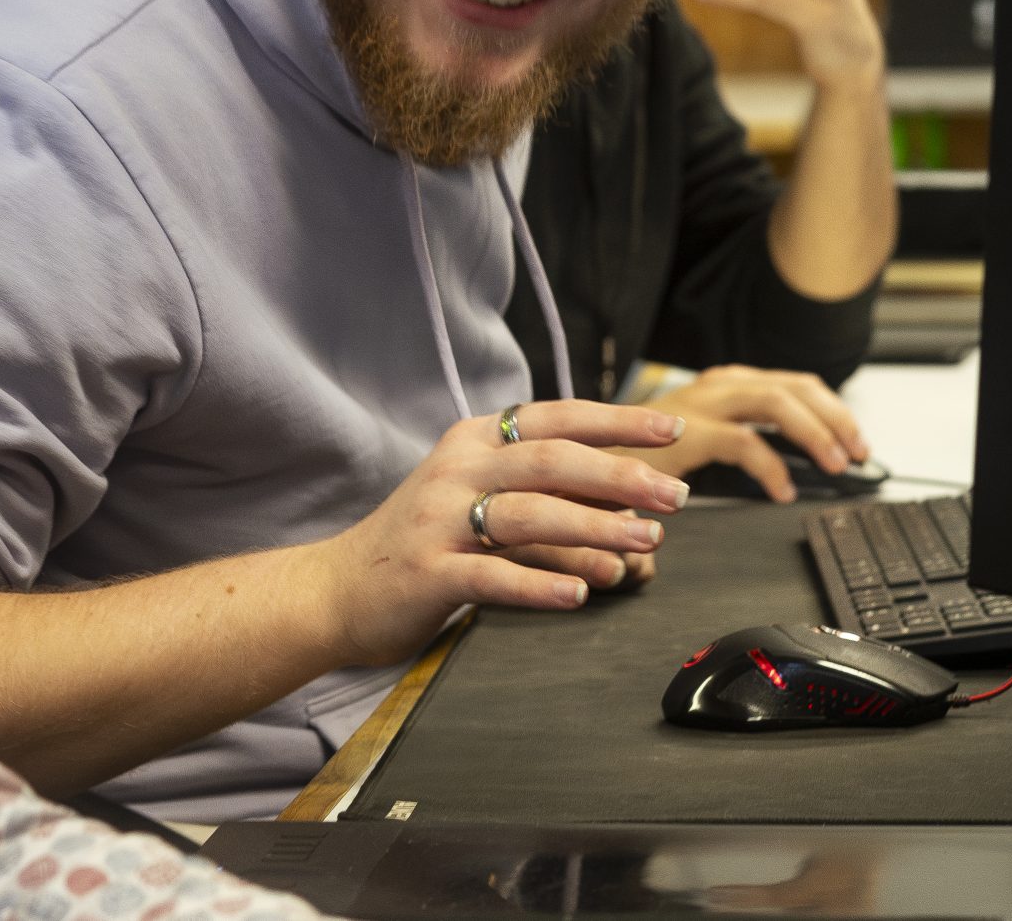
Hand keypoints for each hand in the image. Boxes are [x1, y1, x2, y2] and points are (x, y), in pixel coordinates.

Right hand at [311, 400, 691, 666]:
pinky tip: (580, 593)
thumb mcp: (478, 501)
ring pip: (529, 514)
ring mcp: (440, 521)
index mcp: (474, 441)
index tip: (670, 430)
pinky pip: (492, 575)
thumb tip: (627, 506)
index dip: (616, 422)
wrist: (337, 589)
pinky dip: (539, 583)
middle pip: (551, 460)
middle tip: (675, 497)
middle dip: (620, 475)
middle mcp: (457, 470)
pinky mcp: (428, 573)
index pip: (556, 418)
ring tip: (643, 544)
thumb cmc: (424, 544)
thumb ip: (542, 495)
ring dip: (594, 528)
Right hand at [621, 366, 871, 502]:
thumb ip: (746, 444)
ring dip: (814, 433)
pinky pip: (742, 441)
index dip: (834, 411)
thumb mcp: (706, 443)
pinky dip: (771, 466)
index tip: (857, 442)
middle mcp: (718, 386)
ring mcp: (700, 404)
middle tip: (859, 453)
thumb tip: (797, 466)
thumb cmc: (644, 459)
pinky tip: (782, 489)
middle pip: (795, 386)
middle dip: (836, 418)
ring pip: (776, 402)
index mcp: (728, 385)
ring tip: (834, 465)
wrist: (585, 462)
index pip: (796, 384)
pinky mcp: (683, 433)